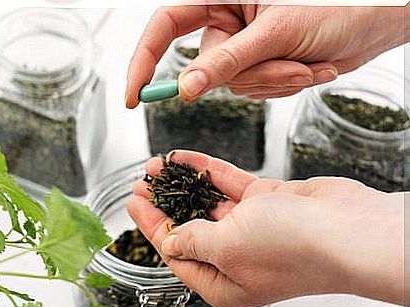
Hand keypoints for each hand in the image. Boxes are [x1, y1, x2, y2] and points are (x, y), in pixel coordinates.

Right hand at [125, 4, 404, 106]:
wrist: (374, 22)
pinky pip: (256, 91)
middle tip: (290, 66)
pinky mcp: (261, 66)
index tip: (134, 96)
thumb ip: (226, 62)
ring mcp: (244, 47)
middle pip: (207, 68)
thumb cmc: (335, 6)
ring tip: (308, 64)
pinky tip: (311, 68)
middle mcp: (227, 21)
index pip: (164, 27)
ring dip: (273, 83)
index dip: (143, 61)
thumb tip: (185, 89)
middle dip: (251, 75)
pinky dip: (283, 87)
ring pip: (234, 86)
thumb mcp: (275, 32)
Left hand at [127, 150, 403, 306]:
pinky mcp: (267, 202)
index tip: (134, 204)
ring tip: (156, 167)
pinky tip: (184, 158)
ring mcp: (253, 227)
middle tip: (142, 184)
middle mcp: (237, 256)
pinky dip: (206, 169)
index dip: (152, 227)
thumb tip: (171, 240)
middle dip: (164, 203)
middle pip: (189, 226)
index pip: (177, 253)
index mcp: (224, 282)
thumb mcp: (227, 247)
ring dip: (182, 182)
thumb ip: (193, 241)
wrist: (347, 228)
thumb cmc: (293, 249)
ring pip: (208, 201)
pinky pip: (229, 183)